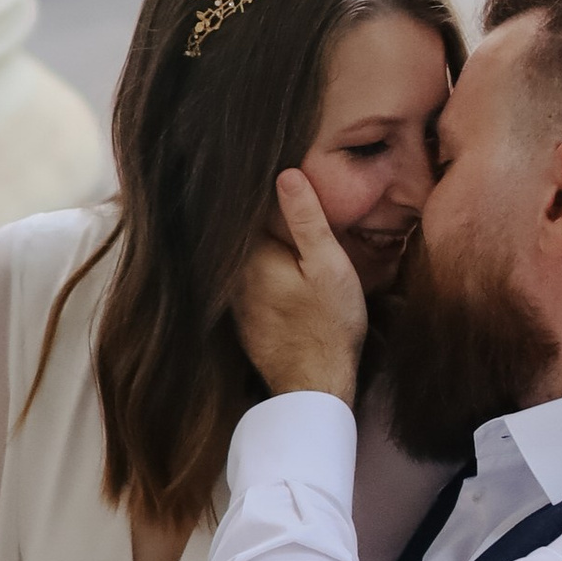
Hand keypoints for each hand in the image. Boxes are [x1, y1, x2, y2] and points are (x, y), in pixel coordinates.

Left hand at [231, 167, 367, 402]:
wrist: (313, 387)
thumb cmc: (328, 325)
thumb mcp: (328, 265)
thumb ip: (306, 219)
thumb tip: (285, 174)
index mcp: (251, 256)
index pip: (250, 211)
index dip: (265, 193)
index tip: (277, 176)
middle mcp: (233, 276)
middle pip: (245, 235)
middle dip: (263, 218)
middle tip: (285, 196)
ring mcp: (235, 301)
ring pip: (246, 260)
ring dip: (262, 245)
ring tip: (285, 227)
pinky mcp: (244, 319)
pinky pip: (250, 283)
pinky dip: (262, 271)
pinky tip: (283, 271)